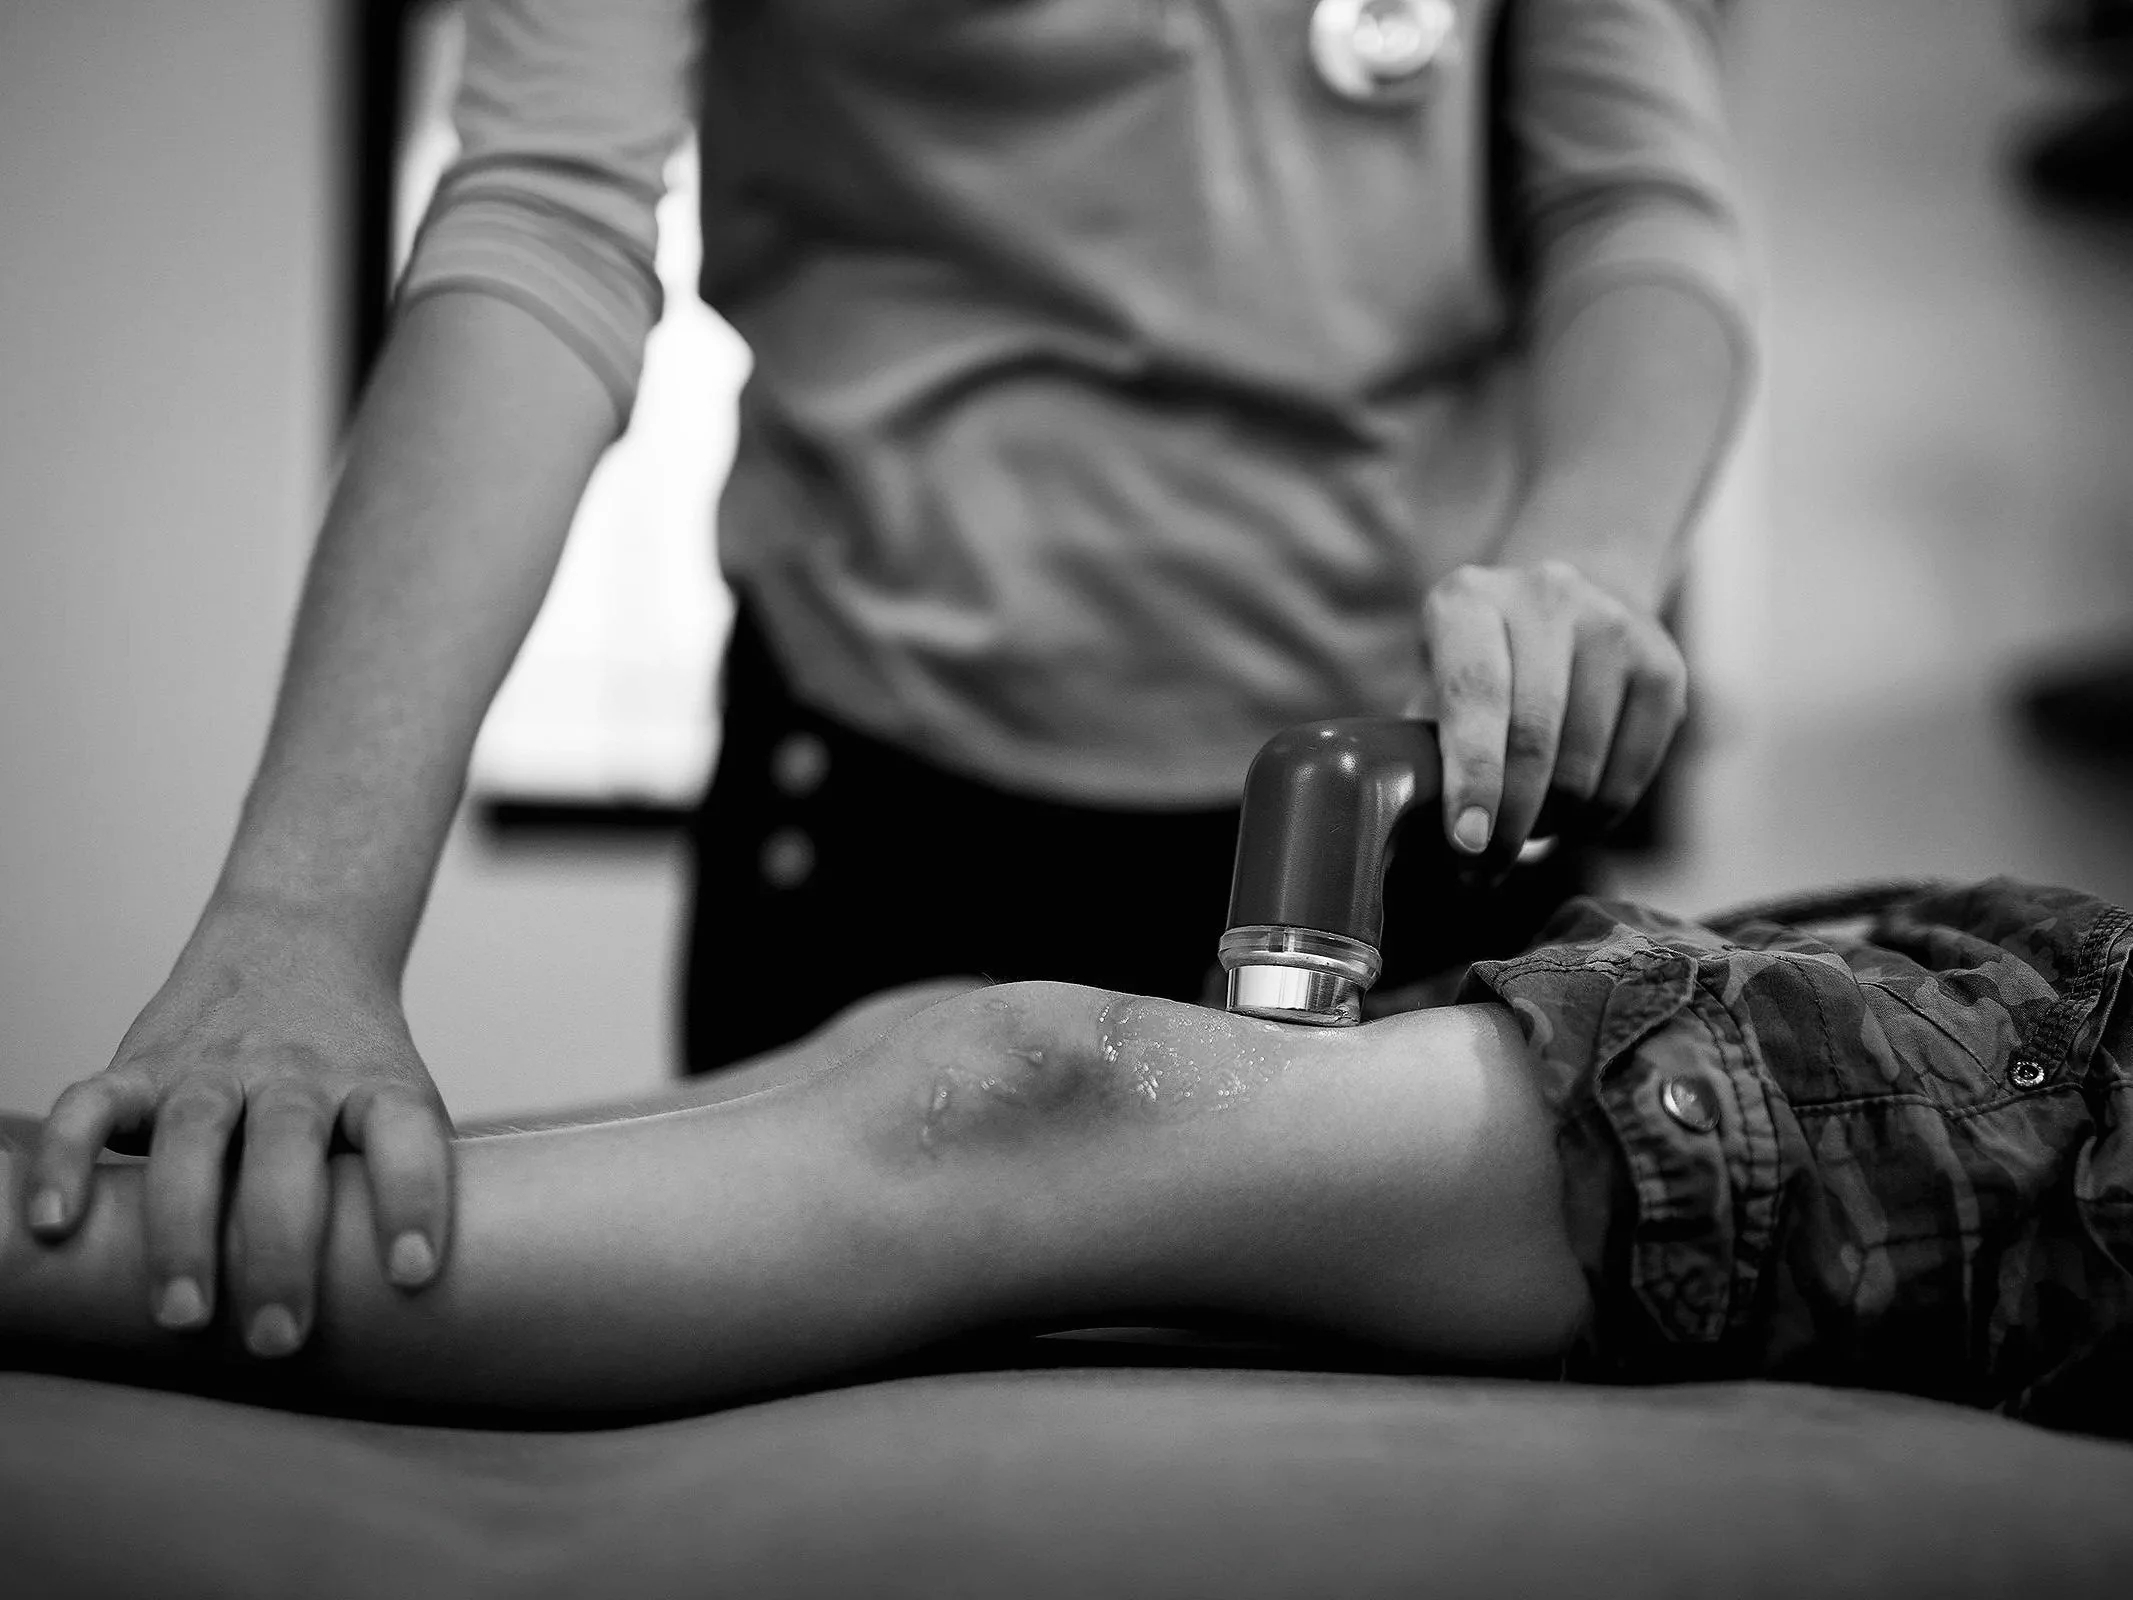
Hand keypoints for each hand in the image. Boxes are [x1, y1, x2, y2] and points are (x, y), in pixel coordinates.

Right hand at [22, 895, 450, 1357]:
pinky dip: (66, 1161)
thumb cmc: (356, 1063)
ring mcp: (214, 1063)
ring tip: (184, 1315)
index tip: (412, 1274)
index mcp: (375, 1081)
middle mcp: (296, 1071)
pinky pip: (93, 1104)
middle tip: (277, 1338)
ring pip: (193, 1133)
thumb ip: (397, 1180)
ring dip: (183, 1226)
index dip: (414, 1198)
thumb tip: (416, 1308)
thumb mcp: (400, 1099)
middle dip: (280, 1248)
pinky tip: (55, 1227)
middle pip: (289, 1145)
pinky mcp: (143, 1062)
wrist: (300, 941)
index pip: (405, 1132)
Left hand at [1414, 559, 1686, 873]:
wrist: (1568, 606)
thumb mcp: (1434, 683)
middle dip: (1509, 822)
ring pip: (1584, 766)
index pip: (1476, 696)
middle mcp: (1546, 598)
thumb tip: (1411, 835)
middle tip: (1484, 870)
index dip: (1474, 777)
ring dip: (1550, 824)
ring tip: (1523, 836)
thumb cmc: (1480, 666)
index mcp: (1469, 599)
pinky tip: (1571, 821)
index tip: (1468, 842)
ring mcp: (1614, 626)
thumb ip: (1423, 746)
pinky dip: (1597, 818)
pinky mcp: (1663, 666)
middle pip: (1535, 738)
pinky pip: (1631, 774)